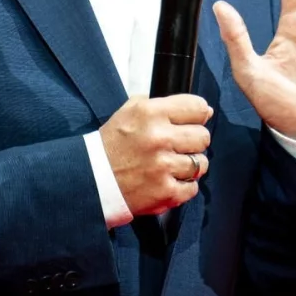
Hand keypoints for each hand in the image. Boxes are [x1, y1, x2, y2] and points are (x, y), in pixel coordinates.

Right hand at [99, 94, 212, 215]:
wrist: (92, 179)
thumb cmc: (113, 144)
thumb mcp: (130, 112)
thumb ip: (163, 104)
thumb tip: (204, 109)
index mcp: (151, 113)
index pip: (197, 107)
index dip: (199, 114)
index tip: (195, 120)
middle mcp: (159, 138)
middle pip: (203, 136)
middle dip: (194, 141)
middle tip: (179, 146)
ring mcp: (163, 167)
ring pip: (201, 163)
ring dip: (190, 165)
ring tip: (173, 165)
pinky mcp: (165, 192)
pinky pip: (192, 187)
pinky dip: (184, 186)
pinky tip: (169, 181)